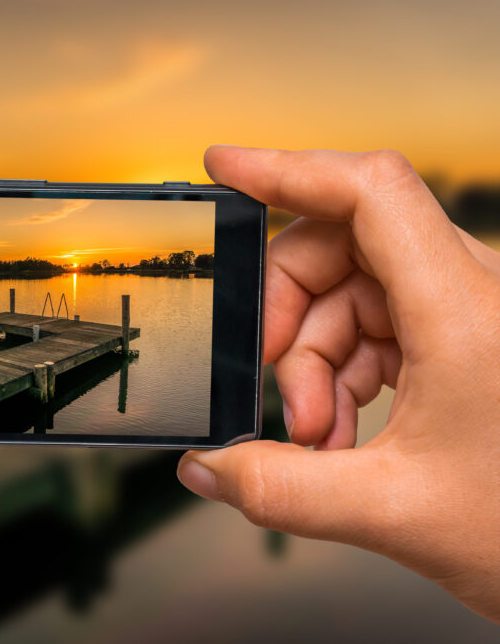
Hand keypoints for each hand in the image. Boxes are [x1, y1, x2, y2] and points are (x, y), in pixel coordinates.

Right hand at [177, 146, 499, 621]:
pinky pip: (374, 325)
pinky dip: (340, 372)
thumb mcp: (394, 513)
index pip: (371, 193)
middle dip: (288, 312)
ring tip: (315, 433)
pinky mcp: (462, 337)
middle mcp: (474, 295)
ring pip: (350, 291)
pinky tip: (338, 431)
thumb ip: (281, 491)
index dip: (289, 168)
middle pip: (343, 245)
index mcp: (467, 314)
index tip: (225, 168)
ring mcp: (467, 313)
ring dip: (312, 359)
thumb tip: (209, 468)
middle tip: (271, 382)